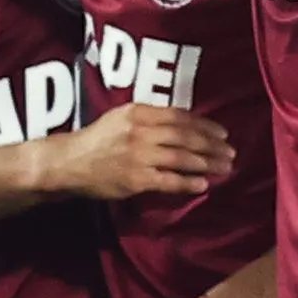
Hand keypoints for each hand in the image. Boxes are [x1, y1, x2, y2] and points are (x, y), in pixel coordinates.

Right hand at [46, 101, 232, 201]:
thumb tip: (186, 122)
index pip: (181, 116)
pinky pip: (168, 181)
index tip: (223, 133)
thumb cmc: (97, 139)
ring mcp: (139, 157)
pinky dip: (187, 183)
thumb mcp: (121, 117)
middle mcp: (140, 132)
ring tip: (225, 168)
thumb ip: (150, 117)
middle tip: (230, 152)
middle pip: (186, 137)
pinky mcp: (135, 179)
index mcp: (138, 113)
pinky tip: (203, 184)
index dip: (205, 125)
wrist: (67, 163)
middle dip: (212, 145)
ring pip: (182, 159)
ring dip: (207, 164)